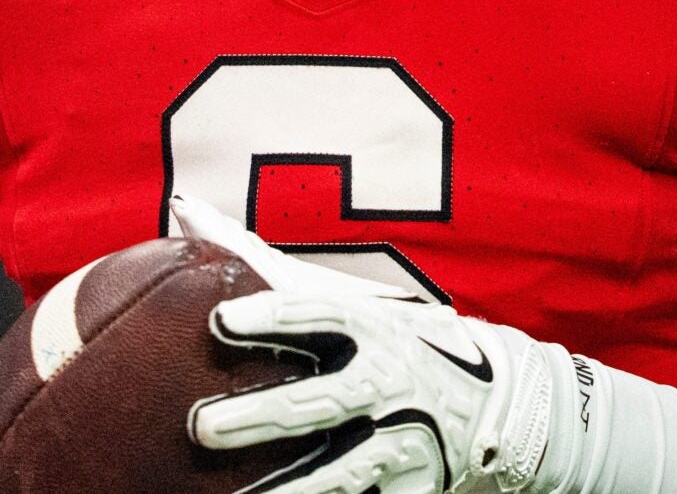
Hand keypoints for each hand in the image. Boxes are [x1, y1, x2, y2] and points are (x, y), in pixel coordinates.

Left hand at [187, 287, 551, 493]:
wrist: (493, 402)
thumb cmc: (384, 341)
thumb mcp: (342, 299)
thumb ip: (258, 261)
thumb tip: (184, 210)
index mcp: (368, 327)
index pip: (313, 315)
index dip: (268, 317)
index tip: (220, 320)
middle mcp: (385, 381)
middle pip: (316, 402)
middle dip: (259, 417)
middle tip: (202, 428)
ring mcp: (402, 439)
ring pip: (339, 470)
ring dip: (291, 489)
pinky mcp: (411, 487)